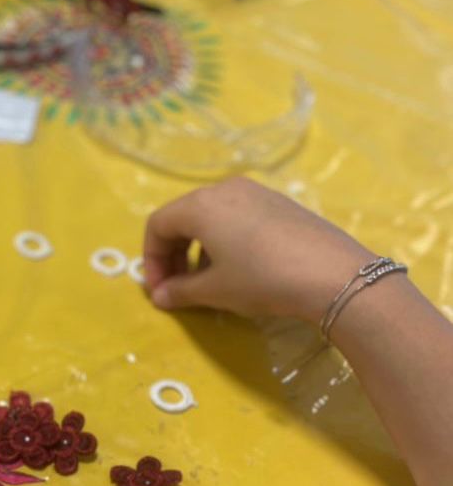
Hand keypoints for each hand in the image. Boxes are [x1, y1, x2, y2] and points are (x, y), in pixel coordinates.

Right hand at [143, 177, 371, 321]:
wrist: (334, 275)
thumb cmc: (262, 279)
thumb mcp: (215, 290)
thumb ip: (179, 291)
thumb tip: (160, 296)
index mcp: (200, 205)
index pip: (158, 225)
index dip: (151, 260)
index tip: (159, 291)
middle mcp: (224, 189)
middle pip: (182, 217)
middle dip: (173, 254)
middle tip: (177, 288)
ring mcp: (255, 192)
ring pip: (210, 217)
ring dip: (197, 249)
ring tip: (207, 282)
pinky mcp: (279, 202)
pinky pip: (237, 216)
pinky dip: (224, 240)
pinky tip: (239, 268)